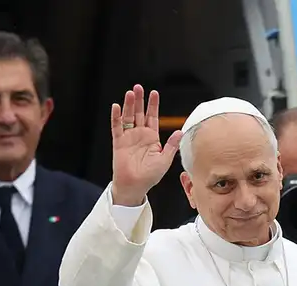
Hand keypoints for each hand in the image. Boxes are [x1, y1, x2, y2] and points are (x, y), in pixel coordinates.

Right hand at [110, 84, 181, 205]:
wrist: (135, 186)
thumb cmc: (150, 176)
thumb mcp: (165, 160)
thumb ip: (171, 145)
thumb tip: (180, 132)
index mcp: (151, 138)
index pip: (152, 117)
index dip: (153, 105)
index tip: (154, 93)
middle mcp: (140, 135)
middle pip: (139, 113)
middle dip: (139, 100)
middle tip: (139, 87)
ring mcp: (128, 137)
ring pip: (128, 117)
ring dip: (128, 105)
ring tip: (130, 93)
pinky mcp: (119, 142)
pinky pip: (117, 127)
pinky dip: (116, 117)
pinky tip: (116, 107)